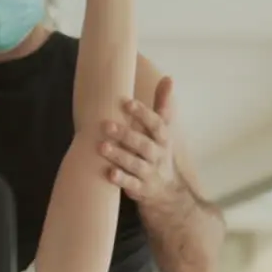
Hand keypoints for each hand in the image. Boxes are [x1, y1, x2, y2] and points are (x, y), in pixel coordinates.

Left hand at [100, 77, 178, 202]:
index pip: (156, 124)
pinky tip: (109, 173)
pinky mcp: (141, 189)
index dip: (143, 113)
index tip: (127, 102)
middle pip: (144, 144)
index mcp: (163, 139)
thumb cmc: (160, 153)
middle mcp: (157, 155)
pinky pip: (131, 184)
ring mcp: (149, 173)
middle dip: (126, 135)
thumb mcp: (164, 131)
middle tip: (105, 125)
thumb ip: (163, 106)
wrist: (169, 193)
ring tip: (101, 147)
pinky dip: (121, 179)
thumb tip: (168, 78)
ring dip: (119, 156)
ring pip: (135, 164)